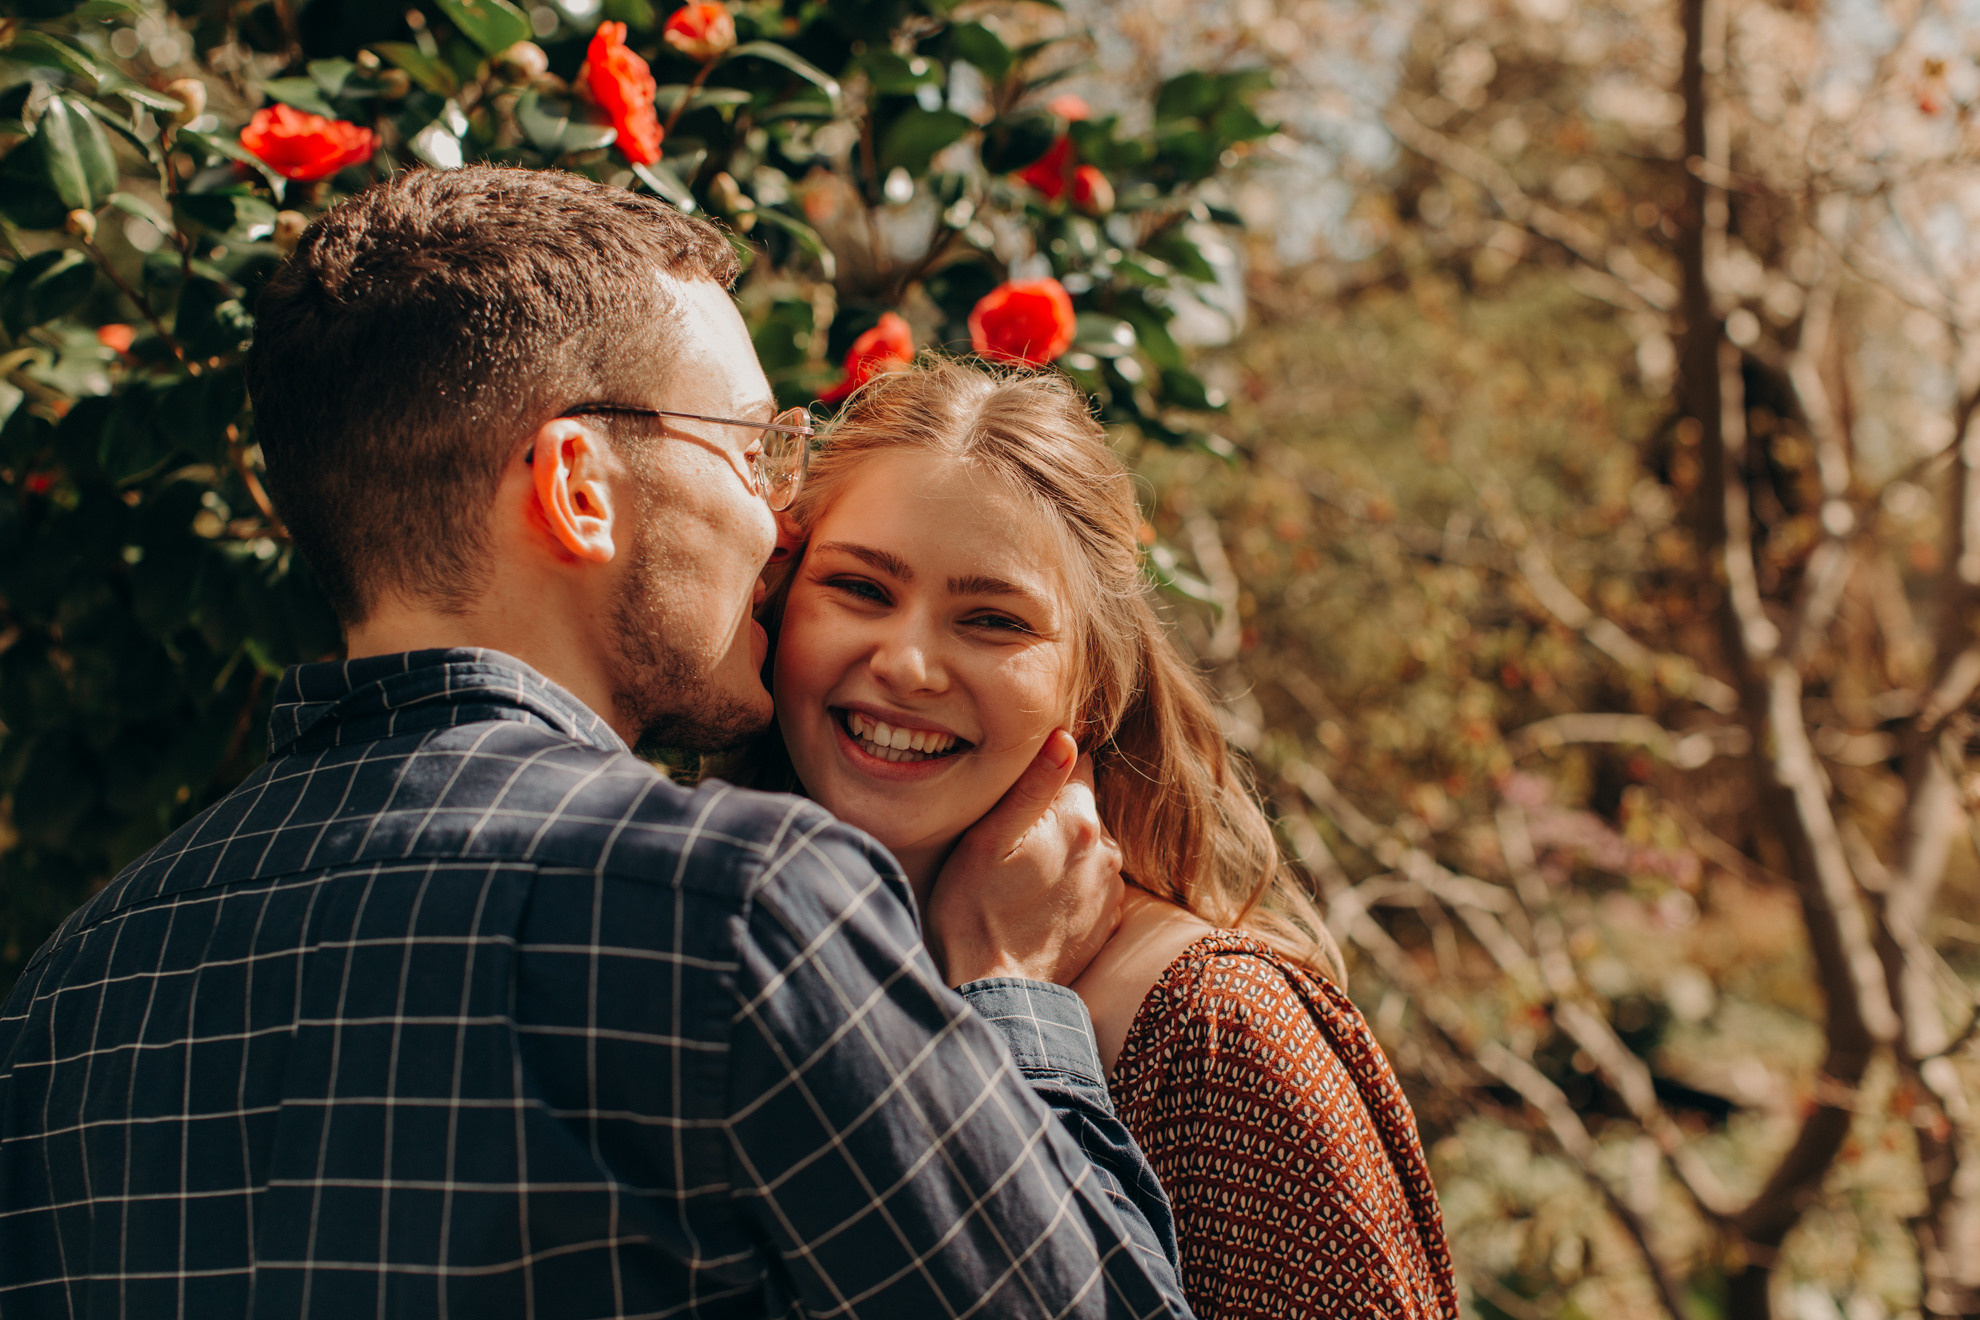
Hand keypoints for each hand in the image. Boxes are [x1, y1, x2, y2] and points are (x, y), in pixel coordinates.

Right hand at [926, 729, 1124, 986]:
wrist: (997, 991)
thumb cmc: (975, 911)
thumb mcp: (989, 840)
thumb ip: (1032, 785)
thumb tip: (1067, 736)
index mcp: (1079, 820)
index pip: (1078, 761)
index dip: (1049, 764)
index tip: (1020, 780)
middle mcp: (1107, 849)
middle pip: (1082, 806)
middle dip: (1054, 812)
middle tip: (1011, 836)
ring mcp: (1111, 887)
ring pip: (1087, 844)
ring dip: (1062, 849)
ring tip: (1020, 873)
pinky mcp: (1107, 919)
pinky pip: (1091, 881)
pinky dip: (1070, 883)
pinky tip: (1036, 900)